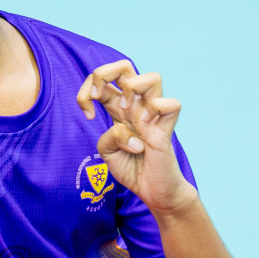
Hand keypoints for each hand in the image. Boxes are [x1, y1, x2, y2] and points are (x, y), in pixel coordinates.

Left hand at [75, 61, 196, 216]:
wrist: (152, 191)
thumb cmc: (131, 168)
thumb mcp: (107, 152)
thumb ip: (107, 137)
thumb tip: (124, 127)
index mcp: (119, 108)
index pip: (102, 81)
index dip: (87, 90)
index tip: (87, 114)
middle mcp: (136, 106)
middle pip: (124, 66)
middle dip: (103, 74)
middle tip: (99, 99)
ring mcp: (153, 115)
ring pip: (153, 77)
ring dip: (132, 89)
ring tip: (126, 111)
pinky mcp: (166, 128)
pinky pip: (171, 103)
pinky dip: (156, 110)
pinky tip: (146, 128)